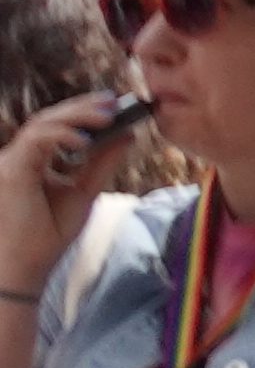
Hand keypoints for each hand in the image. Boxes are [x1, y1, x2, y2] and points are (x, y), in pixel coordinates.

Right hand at [0, 94, 132, 297]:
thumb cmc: (47, 235)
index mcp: (33, 162)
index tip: (115, 104)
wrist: (24, 267)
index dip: (83, 112)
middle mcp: (19, 158)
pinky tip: (86, 140)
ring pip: (42, 124)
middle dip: (83, 107)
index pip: (57, 127)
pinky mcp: (11, 171)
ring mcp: (12, 163)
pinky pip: (36, 141)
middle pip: (49, 119)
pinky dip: (62, 135)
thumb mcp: (85, 192)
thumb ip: (103, 162)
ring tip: (109, 114)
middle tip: (115, 100)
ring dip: (77, 116)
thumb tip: (129, 134)